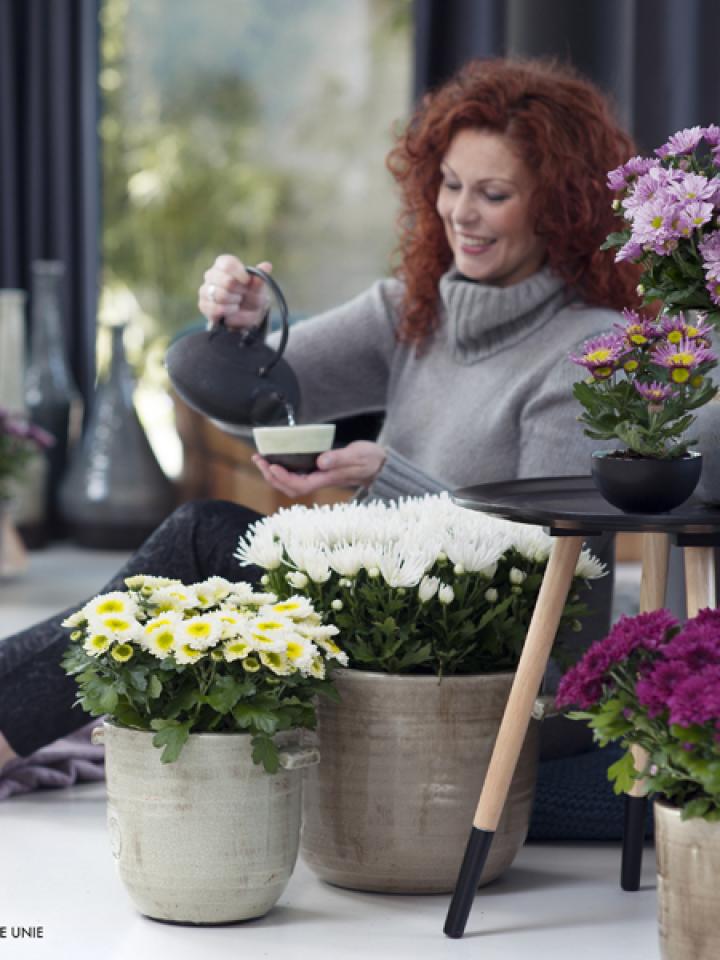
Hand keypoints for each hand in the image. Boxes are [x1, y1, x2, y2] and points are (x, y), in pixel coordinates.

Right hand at [198, 255, 271, 328]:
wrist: (246, 315)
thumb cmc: (251, 296)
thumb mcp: (258, 288)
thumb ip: (260, 278)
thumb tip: (267, 265)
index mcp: (224, 264)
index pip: (227, 263)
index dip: (240, 274)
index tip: (247, 282)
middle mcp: (212, 274)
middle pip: (226, 281)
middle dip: (240, 291)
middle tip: (243, 294)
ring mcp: (205, 289)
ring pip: (220, 295)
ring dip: (235, 302)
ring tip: (238, 302)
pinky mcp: (203, 304)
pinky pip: (214, 308)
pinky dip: (227, 311)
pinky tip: (232, 310)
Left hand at [252, 441, 386, 497]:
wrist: (379, 464)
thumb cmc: (369, 459)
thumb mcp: (357, 455)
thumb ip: (339, 458)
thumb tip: (320, 461)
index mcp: (327, 479)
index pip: (300, 485)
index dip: (284, 478)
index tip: (273, 465)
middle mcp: (319, 481)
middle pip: (290, 487)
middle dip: (272, 476)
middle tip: (258, 459)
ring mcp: (318, 477)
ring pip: (290, 483)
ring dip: (273, 473)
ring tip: (261, 459)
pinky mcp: (318, 471)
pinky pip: (295, 475)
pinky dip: (282, 469)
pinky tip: (275, 459)